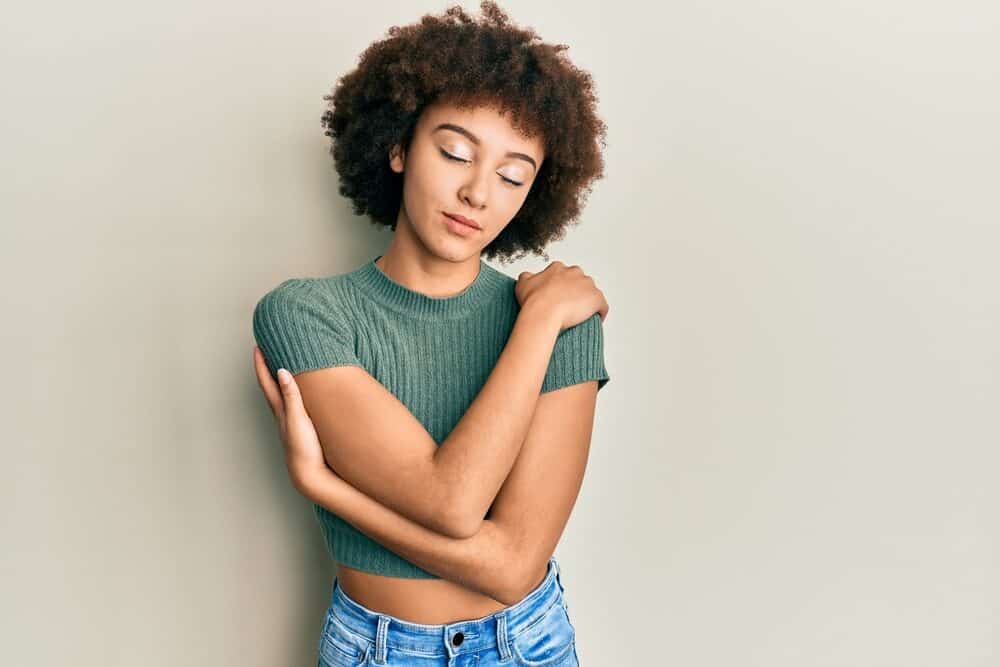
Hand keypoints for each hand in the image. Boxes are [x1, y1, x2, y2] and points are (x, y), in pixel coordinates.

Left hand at [252, 345, 337, 496]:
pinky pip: (292, 404)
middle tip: (267, 350)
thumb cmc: (303, 448)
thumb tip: (282, 371)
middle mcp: (282, 414)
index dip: (261, 364)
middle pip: (270, 386)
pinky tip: (299, 394)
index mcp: (280, 409)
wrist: (309, 474)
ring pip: (280, 395)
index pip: (267, 382)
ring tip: (282, 366)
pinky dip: (291, 393)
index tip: (257, 347)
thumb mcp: (298, 419)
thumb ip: (291, 396)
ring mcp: (290, 422)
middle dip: (267, 368)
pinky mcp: (300, 428)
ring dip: (279, 380)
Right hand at [515, 260, 609, 330]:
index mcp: (558, 268)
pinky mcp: (596, 298)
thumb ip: (527, 277)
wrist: (543, 312)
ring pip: (591, 293)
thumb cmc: (533, 300)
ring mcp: (587, 285)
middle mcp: (575, 272)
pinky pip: (602, 306)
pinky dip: (599, 312)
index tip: (558, 296)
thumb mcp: (523, 284)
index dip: (561, 286)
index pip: (564, 275)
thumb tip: (527, 276)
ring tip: (580, 315)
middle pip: (579, 281)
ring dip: (587, 301)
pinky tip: (594, 320)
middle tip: (568, 306)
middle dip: (576, 292)